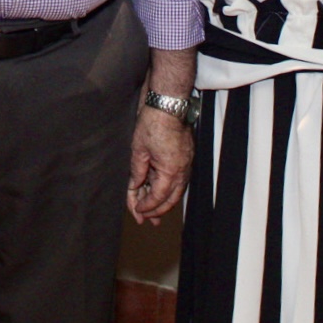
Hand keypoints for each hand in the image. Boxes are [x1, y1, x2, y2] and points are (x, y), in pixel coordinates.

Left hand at [126, 101, 193, 224]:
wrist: (168, 103)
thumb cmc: (153, 122)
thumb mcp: (138, 150)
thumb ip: (138, 172)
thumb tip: (135, 187)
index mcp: (171, 171)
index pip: (158, 197)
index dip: (146, 206)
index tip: (136, 211)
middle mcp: (183, 170)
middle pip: (171, 199)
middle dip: (157, 211)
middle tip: (146, 219)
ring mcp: (186, 163)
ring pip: (177, 191)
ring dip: (165, 202)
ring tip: (155, 213)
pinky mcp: (186, 156)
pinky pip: (179, 179)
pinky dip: (169, 189)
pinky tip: (161, 191)